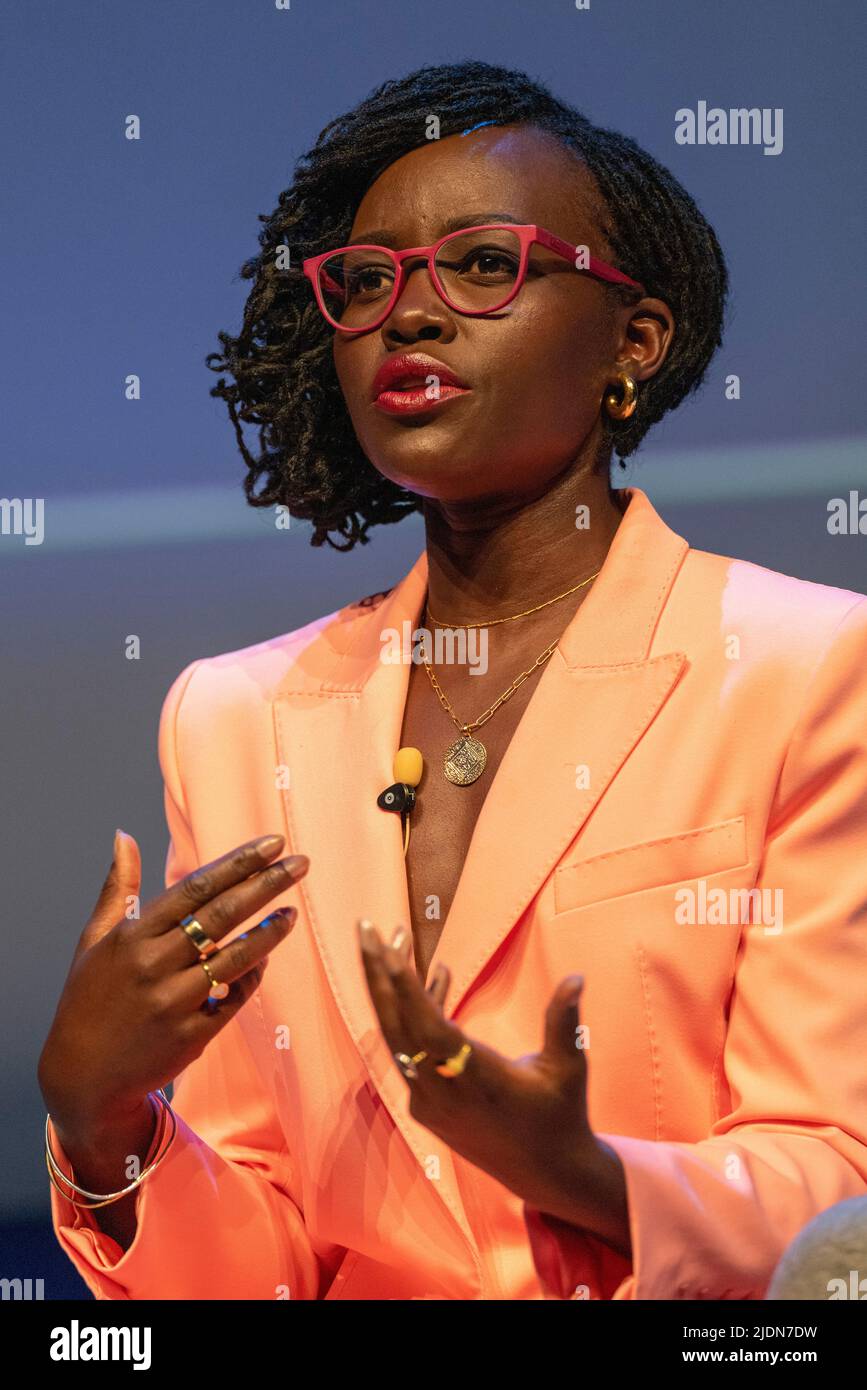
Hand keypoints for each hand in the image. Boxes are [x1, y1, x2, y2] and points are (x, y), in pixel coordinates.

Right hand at [38, 830, 308, 1137]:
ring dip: (270, 931)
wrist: (82, 1076)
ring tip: (292, 911)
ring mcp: (173, 1003)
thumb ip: (118, 888)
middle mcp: (153, 966)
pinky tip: (266, 956)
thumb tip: (124, 835)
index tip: (273, 843)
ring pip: (236, 957)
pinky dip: (253, 974)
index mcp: (132, 936)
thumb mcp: (94, 940)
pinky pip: (234, 997)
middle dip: (267, 884)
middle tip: (302, 863)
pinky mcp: (190, 1036)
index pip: (195, 888)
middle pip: (222, 915)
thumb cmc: (89, 999)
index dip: (238, 863)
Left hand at [357, 920, 626, 1245]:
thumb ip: (563, 1021)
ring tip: (395, 939)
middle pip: (396, 1026)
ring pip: (398, 1038)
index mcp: (478, 1081)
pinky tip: (435, 977)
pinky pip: (411, 1052)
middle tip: (365, 926)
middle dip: (378, 974)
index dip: (408, 990)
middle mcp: (443, 1093)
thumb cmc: (562, 1115)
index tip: (390, 949)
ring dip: (392, 989)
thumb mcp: (569, 1068)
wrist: (547, 1174)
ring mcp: (429, 1102)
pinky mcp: (427, 1107)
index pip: (430, 1031)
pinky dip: (416, 1014)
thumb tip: (576, 977)